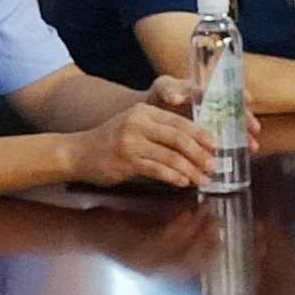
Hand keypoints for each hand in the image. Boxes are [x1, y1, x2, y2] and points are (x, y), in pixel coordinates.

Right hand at [72, 100, 216, 187]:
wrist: (78, 152)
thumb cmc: (111, 142)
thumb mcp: (135, 126)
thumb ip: (160, 131)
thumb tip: (194, 146)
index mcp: (145, 111)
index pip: (179, 121)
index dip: (201, 134)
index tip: (217, 146)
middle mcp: (138, 122)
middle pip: (178, 137)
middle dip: (200, 153)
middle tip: (214, 165)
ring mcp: (131, 141)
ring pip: (170, 155)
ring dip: (190, 169)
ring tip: (203, 179)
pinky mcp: (125, 160)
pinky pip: (156, 169)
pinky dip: (173, 176)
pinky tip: (183, 183)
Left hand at [141, 72, 255, 143]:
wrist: (150, 119)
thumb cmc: (158, 98)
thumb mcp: (162, 89)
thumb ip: (169, 90)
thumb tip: (176, 97)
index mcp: (205, 91)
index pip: (227, 89)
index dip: (239, 94)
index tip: (249, 100)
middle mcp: (214, 107)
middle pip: (235, 112)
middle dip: (246, 120)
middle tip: (255, 129)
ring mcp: (212, 123)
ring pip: (233, 129)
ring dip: (244, 138)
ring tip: (253, 148)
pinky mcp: (208, 139)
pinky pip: (223, 144)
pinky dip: (231, 151)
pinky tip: (239, 159)